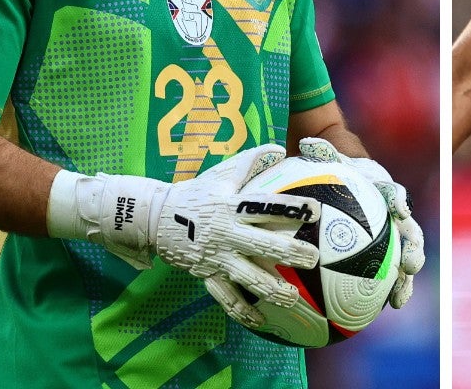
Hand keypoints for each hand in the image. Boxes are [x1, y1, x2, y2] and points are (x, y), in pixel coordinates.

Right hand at [49, 144, 320, 325]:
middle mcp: (228, 233)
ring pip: (247, 276)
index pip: (266, 206)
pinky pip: (226, 297)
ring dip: (271, 288)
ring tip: (293, 298)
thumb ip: (251, 161)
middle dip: (289, 252)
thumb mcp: (222, 173)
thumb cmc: (196, 193)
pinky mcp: (207, 274)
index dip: (290, 208)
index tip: (316, 211)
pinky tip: (261, 322)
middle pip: (262, 244)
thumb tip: (278, 148)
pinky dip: (242, 311)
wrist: (155, 217)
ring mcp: (217, 257)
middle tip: (313, 258)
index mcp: (232, 207)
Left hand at [298, 137, 425, 307]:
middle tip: (410, 265)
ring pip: (404, 258)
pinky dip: (387, 292)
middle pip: (409, 233)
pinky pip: (387, 274)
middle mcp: (393, 214)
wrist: (342, 177)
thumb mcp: (328, 158)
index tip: (399, 209)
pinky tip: (379, 311)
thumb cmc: (335, 168)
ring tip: (400, 299)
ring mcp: (391, 235)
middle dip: (414, 250)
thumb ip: (322, 151)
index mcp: (383, 190)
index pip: (394, 194)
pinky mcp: (383, 253)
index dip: (398, 200)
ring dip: (406, 279)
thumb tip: (306, 142)